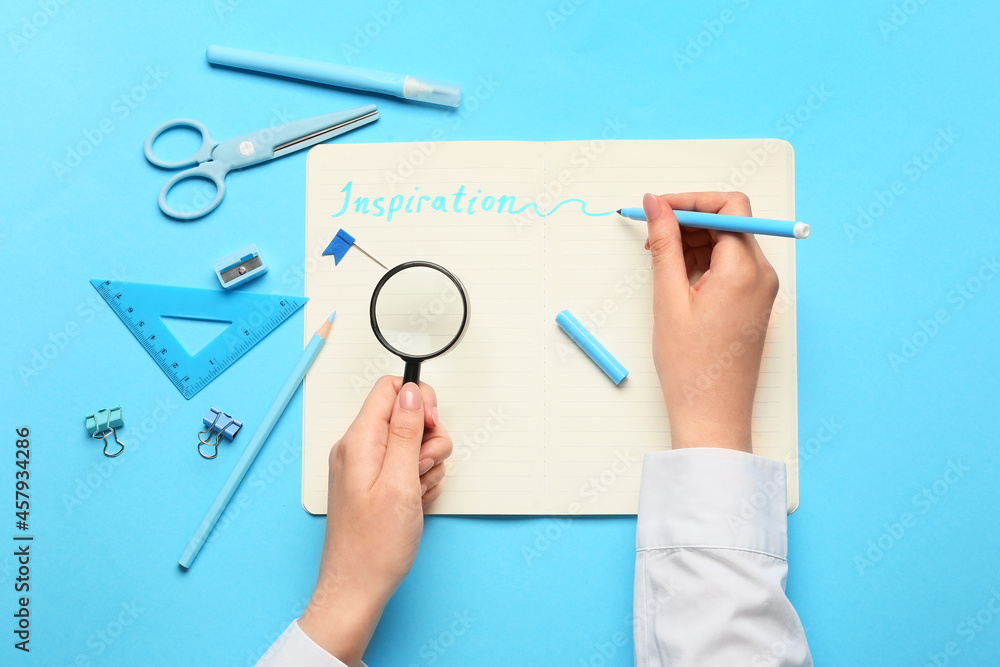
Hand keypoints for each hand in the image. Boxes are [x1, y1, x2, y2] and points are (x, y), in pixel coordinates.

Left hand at [299, 377, 451, 665]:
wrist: (357, 588)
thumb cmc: (375, 545)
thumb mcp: (400, 482)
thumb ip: (407, 432)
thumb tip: (412, 392)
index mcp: (359, 440)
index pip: (391, 390)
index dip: (419, 402)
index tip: (431, 428)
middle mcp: (358, 448)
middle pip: (405, 415)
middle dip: (428, 439)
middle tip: (422, 469)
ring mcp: (365, 466)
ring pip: (411, 443)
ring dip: (426, 464)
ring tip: (416, 493)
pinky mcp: (374, 483)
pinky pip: (406, 466)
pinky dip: (417, 481)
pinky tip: (413, 502)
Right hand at [644, 192, 778, 452]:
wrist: (713, 416)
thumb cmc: (691, 367)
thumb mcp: (668, 298)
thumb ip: (664, 244)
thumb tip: (656, 204)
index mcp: (745, 270)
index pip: (728, 207)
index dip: (690, 200)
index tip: (657, 207)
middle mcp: (762, 275)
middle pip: (729, 222)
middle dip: (689, 221)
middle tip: (651, 236)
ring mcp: (762, 290)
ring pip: (729, 243)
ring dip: (694, 242)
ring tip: (659, 262)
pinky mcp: (755, 303)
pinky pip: (731, 266)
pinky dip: (704, 262)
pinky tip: (677, 280)